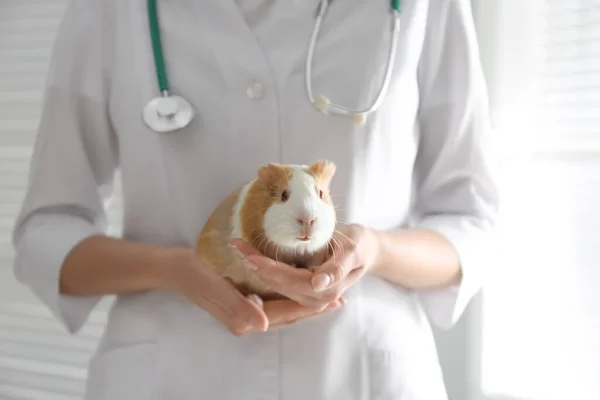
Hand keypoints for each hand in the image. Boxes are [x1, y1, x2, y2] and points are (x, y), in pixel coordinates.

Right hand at [168, 250, 341, 335]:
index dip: (310, 308)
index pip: (286, 315)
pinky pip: (273, 302)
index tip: (333, 300)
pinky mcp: (243, 300)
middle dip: (313, 308)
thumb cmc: (197, 274)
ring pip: (283, 309)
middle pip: (288, 315)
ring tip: (326, 295)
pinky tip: (299, 287)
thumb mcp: (217, 288)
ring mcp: (245, 311)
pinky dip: (290, 295)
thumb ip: (240, 307)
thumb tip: (264, 324)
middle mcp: (248, 319)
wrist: (176, 268)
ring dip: (304, 302)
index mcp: (245, 319)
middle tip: (339, 299)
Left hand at [231, 223, 378, 310]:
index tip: (246, 255)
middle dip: (255, 265)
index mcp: (324, 290)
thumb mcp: (352, 251)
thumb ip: (337, 268)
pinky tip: (248, 259)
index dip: (266, 267)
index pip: (287, 278)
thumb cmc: (360, 245)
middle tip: (235, 246)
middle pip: (277, 283)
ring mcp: (307, 298)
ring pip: (274, 284)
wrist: (366, 250)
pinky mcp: (301, 291)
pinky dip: (263, 271)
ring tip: (238, 249)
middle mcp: (313, 299)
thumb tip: (318, 283)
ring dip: (255, 267)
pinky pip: (278, 284)